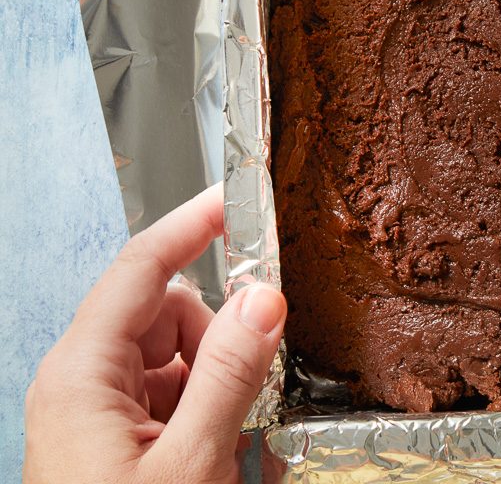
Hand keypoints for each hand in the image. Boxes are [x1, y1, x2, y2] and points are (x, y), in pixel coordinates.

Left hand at [24, 185, 285, 483]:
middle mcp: (84, 381)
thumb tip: (263, 299)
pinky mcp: (116, 438)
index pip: (141, 268)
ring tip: (230, 437)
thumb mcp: (190, 463)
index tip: (237, 198)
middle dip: (219, 332)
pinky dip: (207, 405)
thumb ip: (230, 374)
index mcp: (82, 373)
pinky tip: (220, 447)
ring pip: (177, 353)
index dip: (191, 226)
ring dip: (218, 377)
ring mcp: (99, 411)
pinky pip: (174, 392)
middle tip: (258, 374)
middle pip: (167, 310)